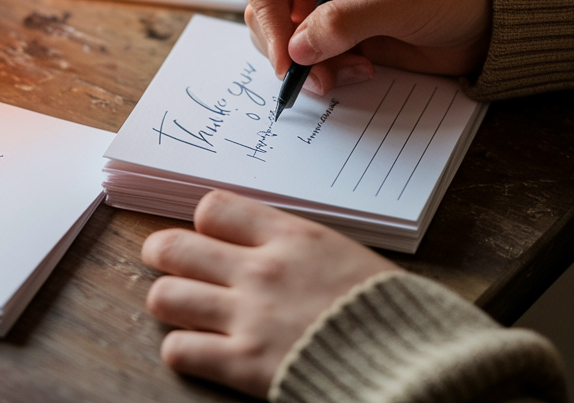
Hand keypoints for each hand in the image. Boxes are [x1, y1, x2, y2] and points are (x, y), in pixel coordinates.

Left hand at [143, 190, 397, 397]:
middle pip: (175, 248)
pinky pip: (180, 349)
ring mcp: (248, 318)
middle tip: (165, 262)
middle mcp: (261, 270)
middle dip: (162, 254)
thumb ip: (299, 248)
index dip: (202, 223)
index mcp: (292, 237)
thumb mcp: (347, 256)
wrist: (411, 362)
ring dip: (169, 302)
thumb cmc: (390, 311)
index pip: (213, 208)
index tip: (207, 235)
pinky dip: (182, 349)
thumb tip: (267, 245)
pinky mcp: (242, 365)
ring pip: (166, 296)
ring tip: (179, 308)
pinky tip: (198, 349)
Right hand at [224, 0, 492, 94]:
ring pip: (278, 36)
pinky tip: (361, 72)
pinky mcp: (335, 34)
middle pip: (259, 4)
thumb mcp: (401, 1)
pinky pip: (306, 57)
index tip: (284, 47)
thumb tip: (297, 49)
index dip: (260, 1)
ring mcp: (323, 2)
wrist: (486, 20)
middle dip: (281, 44)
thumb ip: (347, 22)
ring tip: (345, 74)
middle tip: (313, 74)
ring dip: (305, 63)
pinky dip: (324, 72)